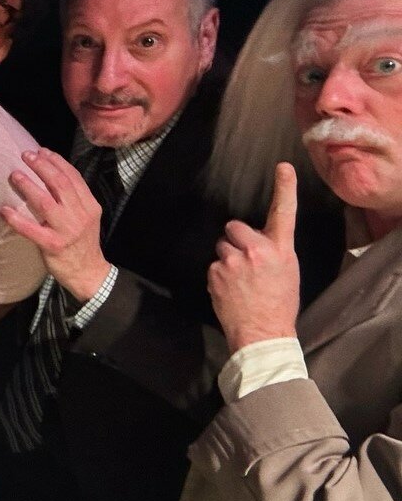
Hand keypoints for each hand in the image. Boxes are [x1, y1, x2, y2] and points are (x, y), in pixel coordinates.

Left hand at [0, 149, 112, 301]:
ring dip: (28, 186)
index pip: (73, 177)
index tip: (42, 151)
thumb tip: (53, 174)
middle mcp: (80, 214)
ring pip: (45, 202)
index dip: (56, 161)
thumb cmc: (83, 242)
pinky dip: (16, 219)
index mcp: (89, 205)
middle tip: (25, 155)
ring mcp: (66, 230)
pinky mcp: (52, 245)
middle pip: (59, 184)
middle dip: (42, 166)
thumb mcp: (86, 216)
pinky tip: (5, 211)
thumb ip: (74, 198)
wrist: (89, 272)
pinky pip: (31, 229)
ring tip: (14, 174)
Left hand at [208, 163, 300, 351]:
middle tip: (245, 260)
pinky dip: (218, 275)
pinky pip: (213, 265)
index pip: (284, 213)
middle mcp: (256, 250)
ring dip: (227, 258)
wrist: (263, 332)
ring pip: (222, 247)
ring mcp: (233, 260)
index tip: (283, 168)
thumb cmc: (279, 303)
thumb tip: (258, 239)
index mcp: (280, 249)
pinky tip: (231, 289)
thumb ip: (273, 250)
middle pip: (235, 227)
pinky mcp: (215, 272)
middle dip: (236, 240)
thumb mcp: (288, 271)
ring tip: (240, 280)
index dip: (284, 189)